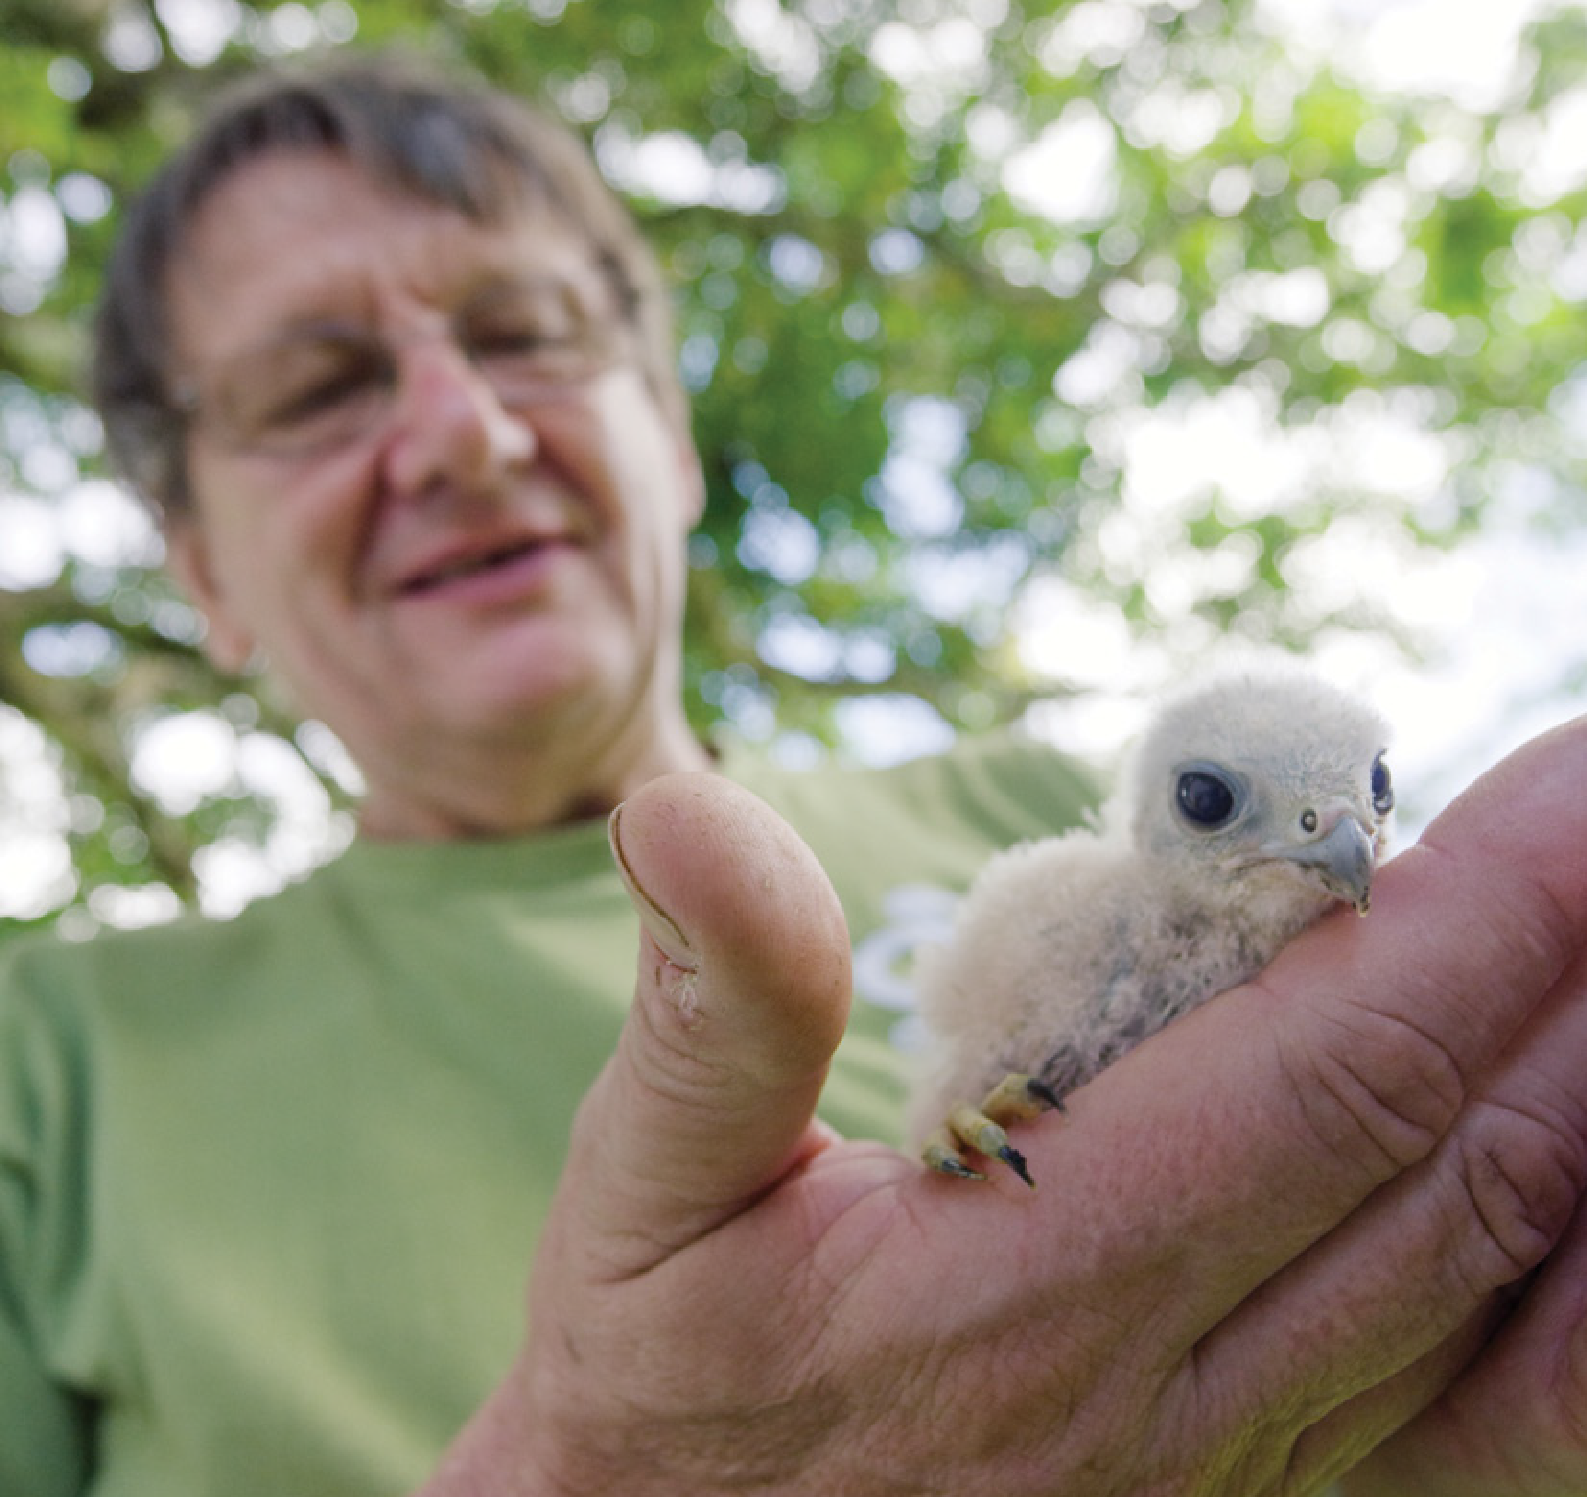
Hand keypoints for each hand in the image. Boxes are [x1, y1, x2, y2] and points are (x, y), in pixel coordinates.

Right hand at [423, 720, 1586, 1495]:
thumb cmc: (667, 1376)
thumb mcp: (643, 1185)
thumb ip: (714, 1003)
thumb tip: (686, 811)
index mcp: (1026, 1286)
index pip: (1325, 1072)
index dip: (1475, 913)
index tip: (1570, 775)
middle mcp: (1178, 1400)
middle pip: (1461, 1158)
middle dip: (1574, 963)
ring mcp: (1253, 1487)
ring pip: (1518, 1286)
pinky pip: (1508, 1425)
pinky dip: (1585, 1288)